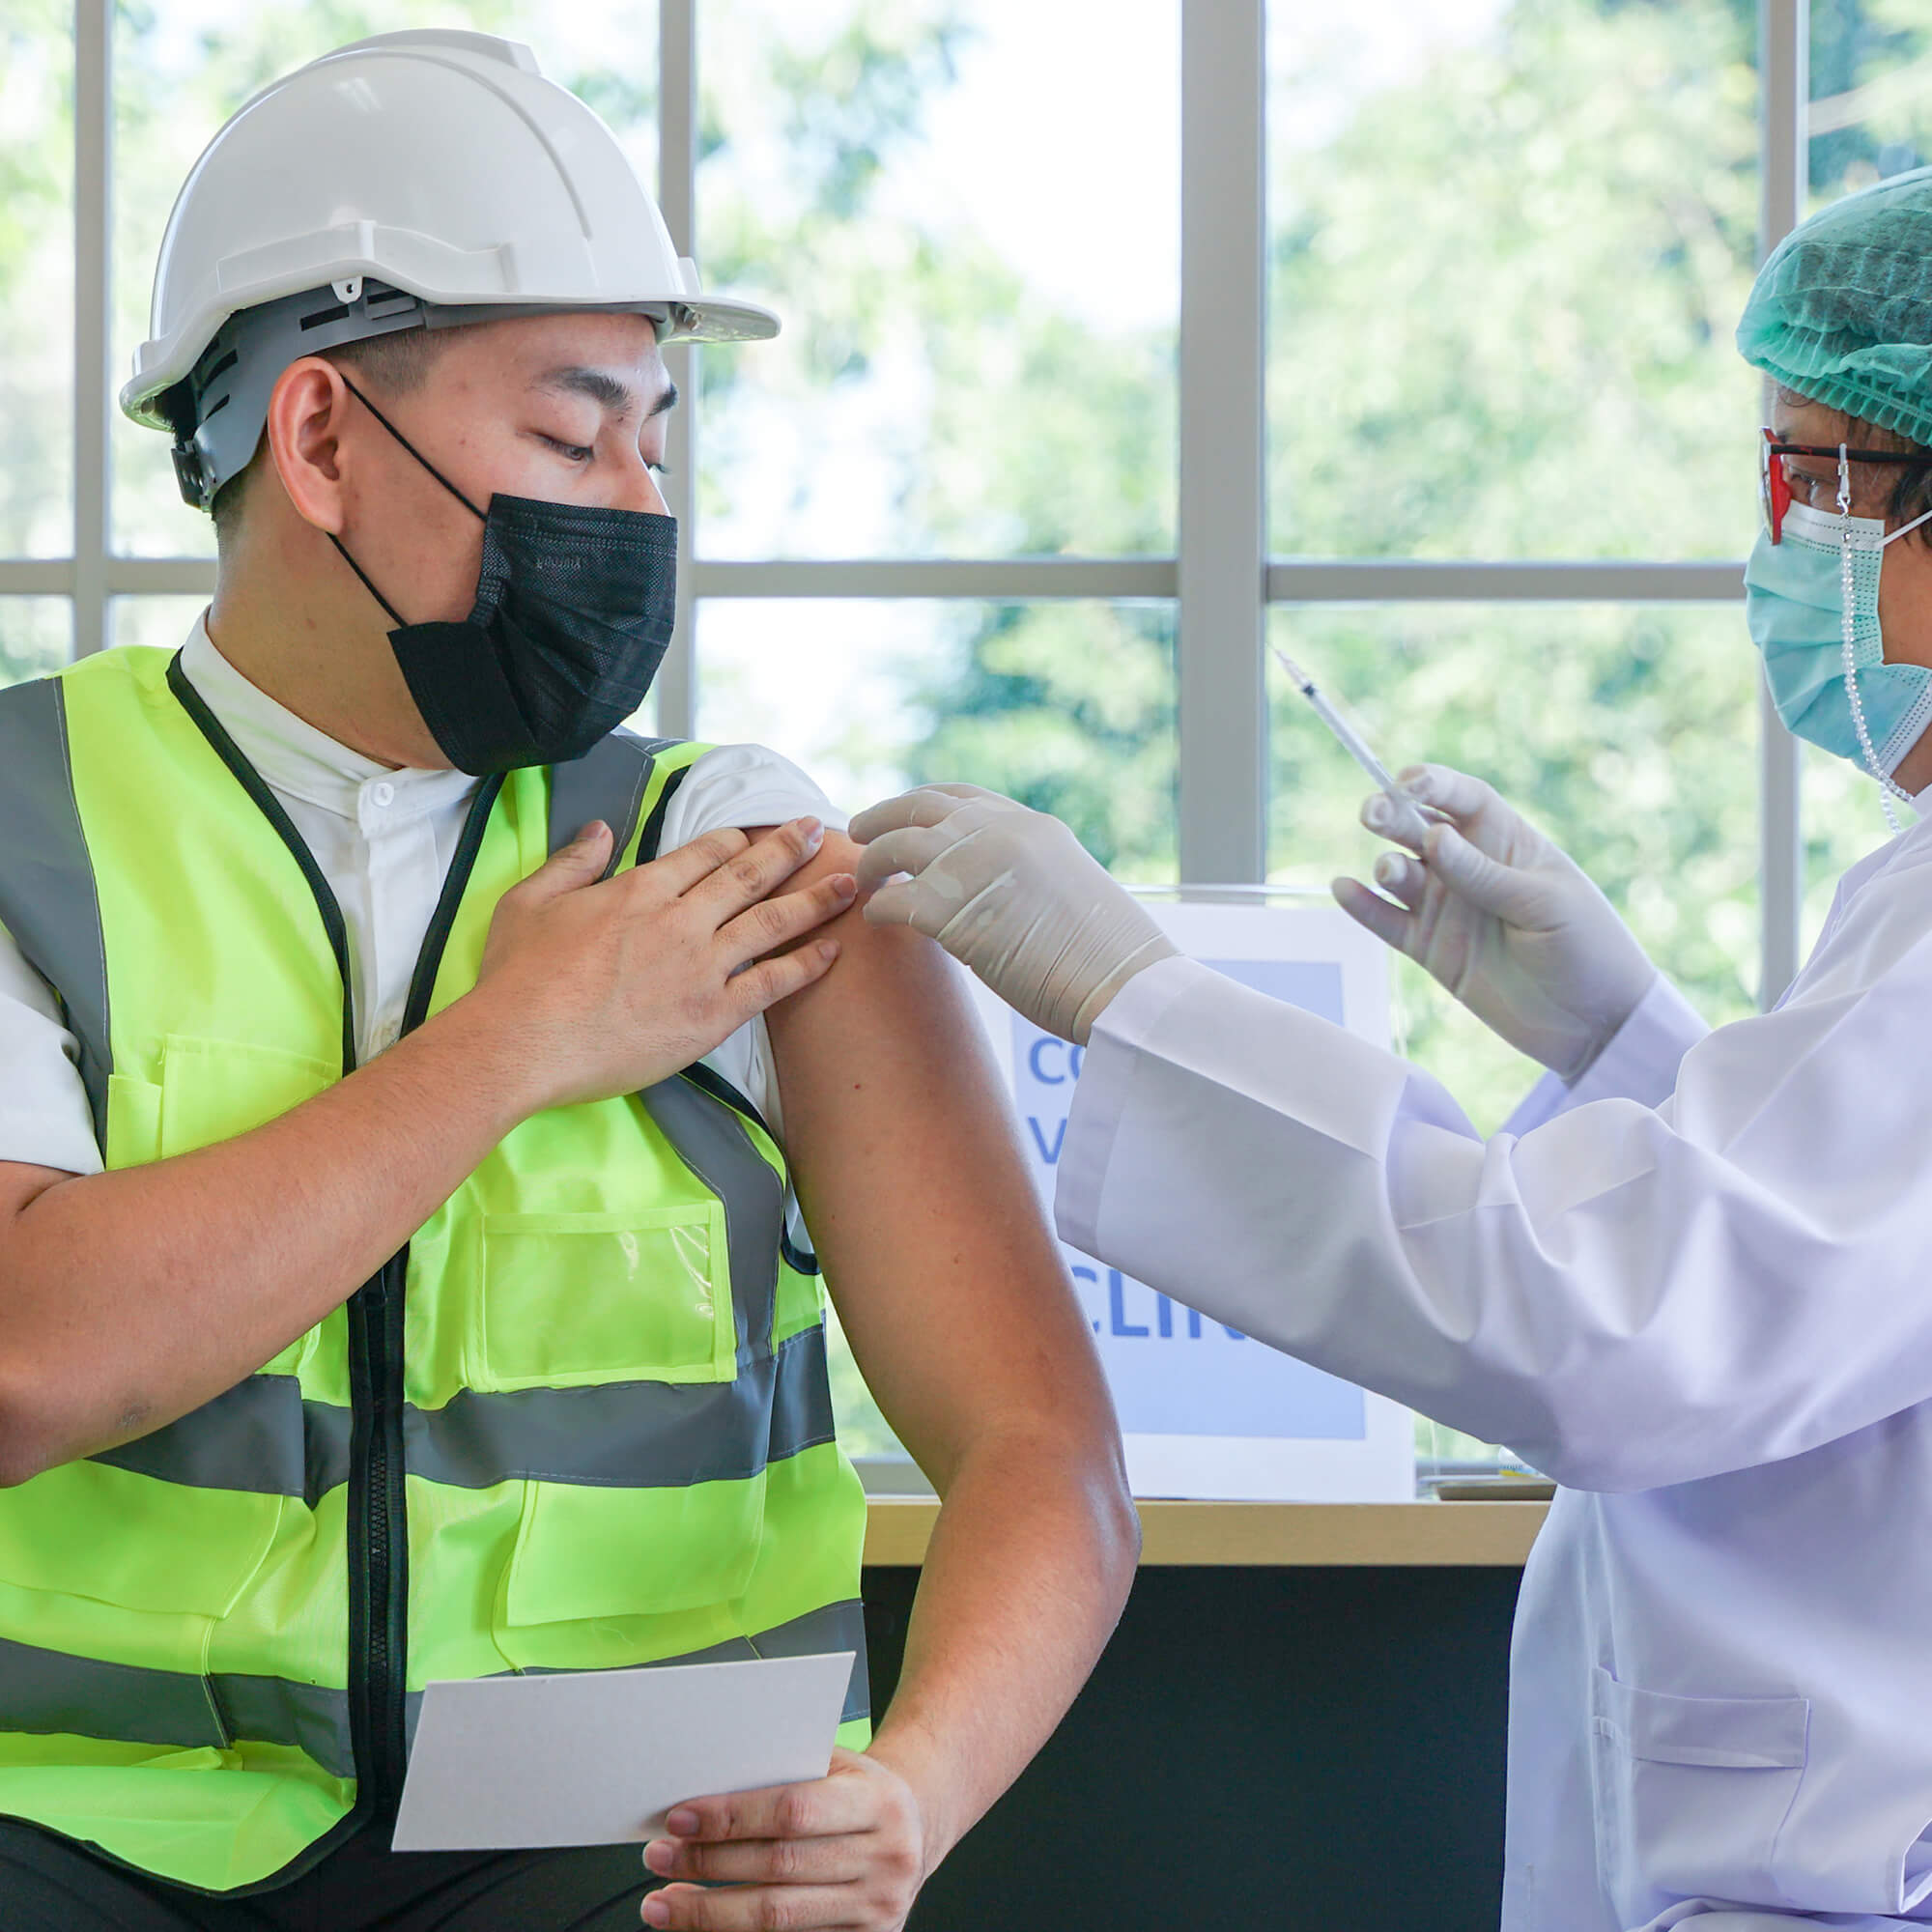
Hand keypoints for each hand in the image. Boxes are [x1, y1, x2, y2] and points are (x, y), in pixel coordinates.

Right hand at [467, 816, 855, 1112]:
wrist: (523, 1042)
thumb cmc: (518, 977)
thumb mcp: (530, 900)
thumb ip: (573, 861)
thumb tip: (602, 829)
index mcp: (640, 889)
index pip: (703, 853)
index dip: (734, 842)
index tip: (755, 836)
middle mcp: (680, 920)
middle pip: (748, 875)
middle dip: (789, 849)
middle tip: (819, 831)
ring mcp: (701, 966)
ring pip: (772, 922)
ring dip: (815, 899)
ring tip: (851, 882)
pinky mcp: (712, 1014)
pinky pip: (772, 983)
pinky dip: (806, 964)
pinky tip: (833, 951)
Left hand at [640, 1747, 926, 1929]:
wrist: (915, 1826)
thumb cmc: (862, 1790)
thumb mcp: (838, 1763)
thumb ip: (787, 1768)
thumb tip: (707, 1783)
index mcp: (878, 1802)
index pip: (793, 1810)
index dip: (731, 1817)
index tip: (679, 1819)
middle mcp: (885, 1858)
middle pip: (778, 1869)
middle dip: (707, 1866)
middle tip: (658, 1858)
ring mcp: (876, 1908)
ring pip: (777, 1919)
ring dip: (709, 1914)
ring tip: (663, 1904)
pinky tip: (705, 1927)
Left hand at [850, 784, 1175, 1043]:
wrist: (1125, 986)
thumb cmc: (1110, 958)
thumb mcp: (1071, 887)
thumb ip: (1028, 873)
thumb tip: (999, 891)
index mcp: (1031, 825)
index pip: (959, 796)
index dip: (921, 803)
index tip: (903, 815)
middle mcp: (998, 832)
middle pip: (916, 807)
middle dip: (882, 817)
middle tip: (858, 832)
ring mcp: (972, 865)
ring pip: (895, 846)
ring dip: (872, 861)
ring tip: (864, 879)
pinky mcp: (950, 910)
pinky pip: (892, 900)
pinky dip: (878, 908)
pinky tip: (877, 920)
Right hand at [1331, 764, 1656, 1081]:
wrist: (1593, 1024)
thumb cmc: (1587, 949)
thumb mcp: (1544, 904)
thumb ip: (1485, 874)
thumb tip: (1434, 836)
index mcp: (1508, 844)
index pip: (1464, 800)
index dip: (1433, 784)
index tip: (1405, 783)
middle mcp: (1471, 870)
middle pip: (1419, 829)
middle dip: (1393, 815)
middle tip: (1374, 813)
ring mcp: (1448, 909)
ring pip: (1400, 874)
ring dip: (1388, 866)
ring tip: (1392, 873)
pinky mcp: (1431, 949)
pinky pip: (1387, 921)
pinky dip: (1363, 907)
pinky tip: (1344, 890)